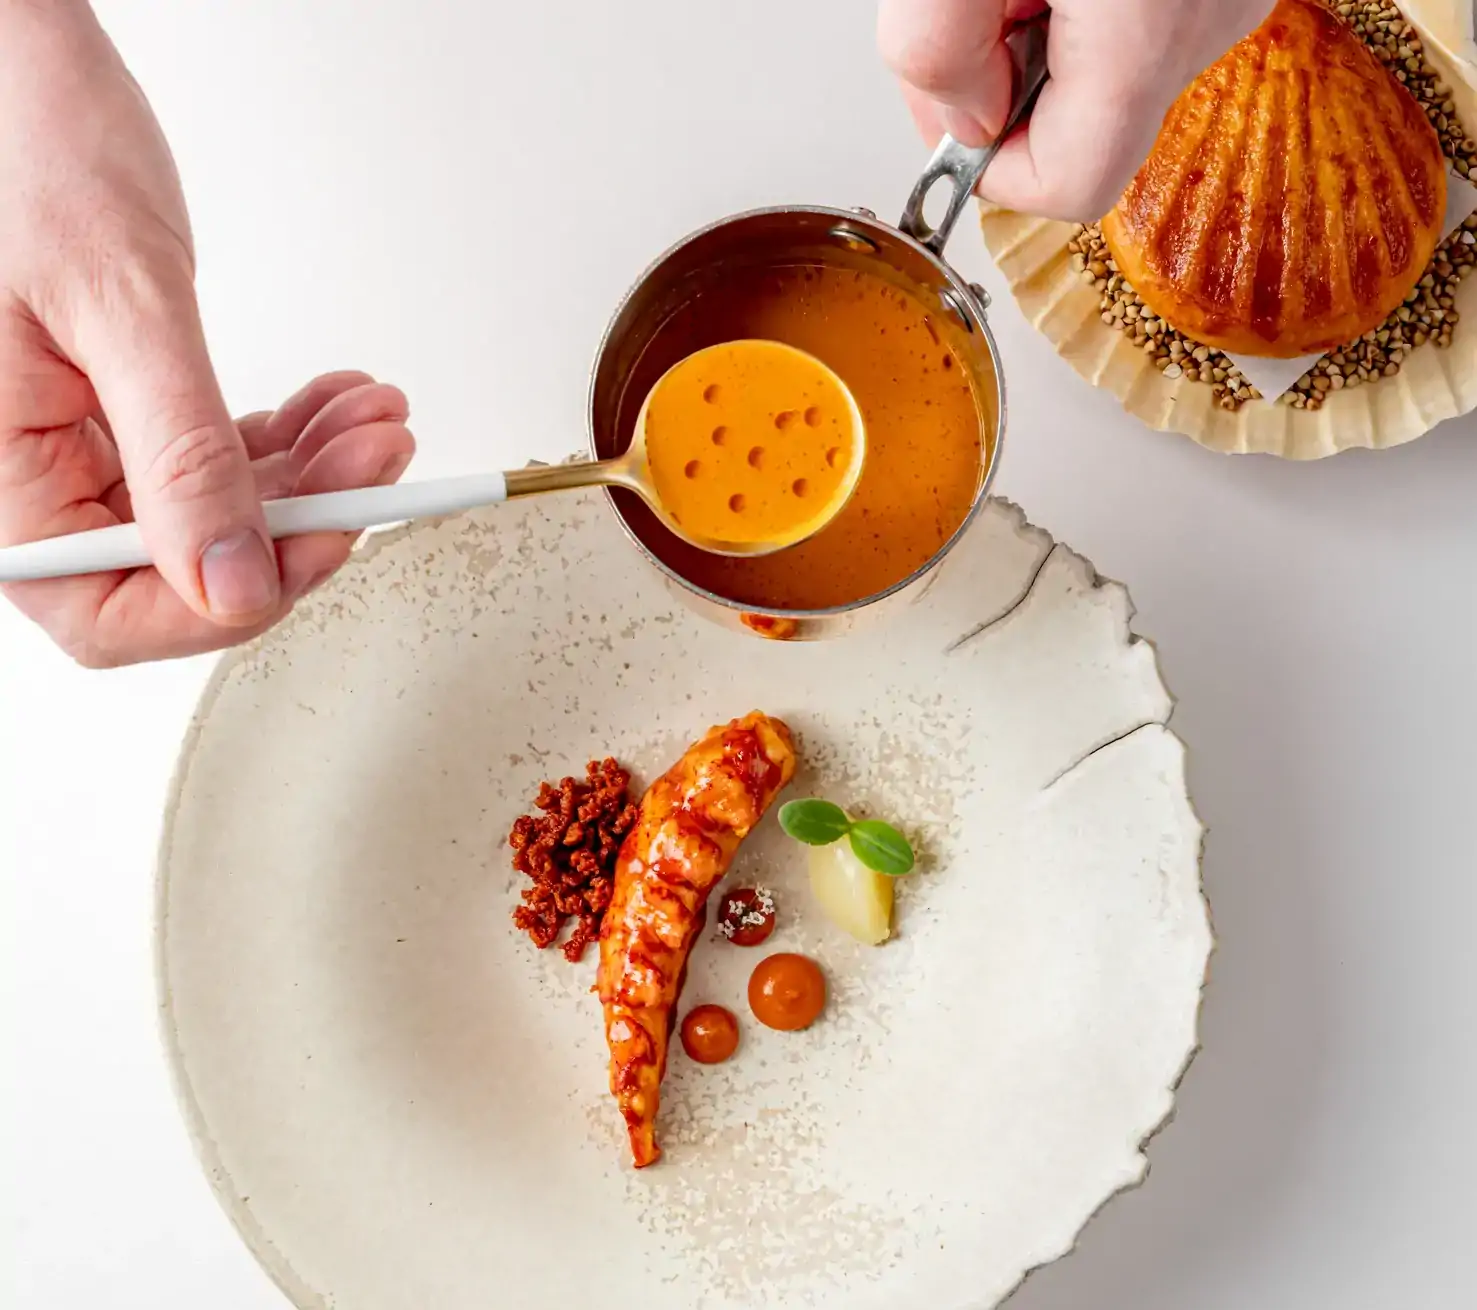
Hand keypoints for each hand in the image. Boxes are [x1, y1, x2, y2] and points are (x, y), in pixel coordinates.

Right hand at [0, 2, 414, 665]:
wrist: (25, 69)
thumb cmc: (32, 149)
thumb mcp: (118, 306)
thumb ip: (179, 453)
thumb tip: (234, 580)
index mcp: (1, 483)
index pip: (114, 615)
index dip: (233, 599)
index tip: (328, 541)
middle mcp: (38, 481)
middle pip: (188, 568)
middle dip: (302, 519)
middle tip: (378, 460)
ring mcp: (86, 452)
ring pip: (223, 513)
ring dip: (316, 474)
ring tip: (375, 418)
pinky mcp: (132, 418)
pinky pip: (223, 460)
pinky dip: (292, 440)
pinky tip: (337, 407)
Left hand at [879, 0, 1275, 220]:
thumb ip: (936, 46)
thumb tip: (964, 121)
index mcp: (1146, 32)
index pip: (1066, 188)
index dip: (990, 168)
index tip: (952, 104)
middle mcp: (1211, 21)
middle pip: (1090, 132)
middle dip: (1012, 86)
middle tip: (986, 0)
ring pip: (1116, 75)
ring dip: (1047, 35)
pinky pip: (1148, 21)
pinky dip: (1091, 3)